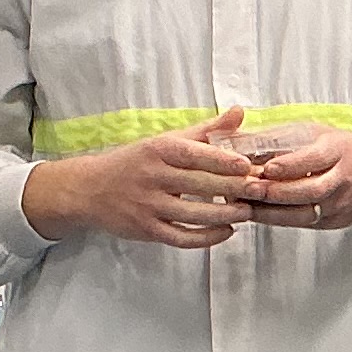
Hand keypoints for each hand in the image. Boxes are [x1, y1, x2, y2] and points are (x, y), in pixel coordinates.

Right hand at [18, 107, 257, 248]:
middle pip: (199, 186)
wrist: (89, 190)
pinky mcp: (146, 230)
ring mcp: (148, 206)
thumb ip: (205, 130)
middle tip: (261, 191)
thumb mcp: (165, 141)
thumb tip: (239, 113)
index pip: (194, 155)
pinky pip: (181, 238)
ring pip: (193, 215)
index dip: (222, 161)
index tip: (248, 165)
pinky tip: (227, 231)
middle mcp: (151, 177)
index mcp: (157, 150)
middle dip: (233, 189)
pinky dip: (207, 238)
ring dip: (225, 215)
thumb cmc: (135, 162)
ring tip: (248, 211)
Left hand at [242, 125, 351, 230]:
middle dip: (276, 191)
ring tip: (246, 205)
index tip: (267, 167)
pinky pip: (304, 223)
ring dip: (272, 211)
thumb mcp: (320, 133)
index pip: (315, 159)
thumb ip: (284, 137)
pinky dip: (278, 219)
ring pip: (304, 213)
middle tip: (248, 189)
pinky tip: (259, 214)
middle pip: (309, 190)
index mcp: (339, 150)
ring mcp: (340, 204)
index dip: (291, 165)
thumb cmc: (346, 149)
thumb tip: (245, 141)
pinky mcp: (334, 222)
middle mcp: (342, 179)